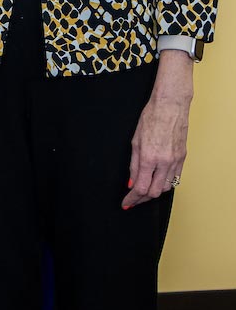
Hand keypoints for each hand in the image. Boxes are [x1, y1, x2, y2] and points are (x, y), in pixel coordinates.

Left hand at [123, 52, 192, 209]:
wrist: (171, 106)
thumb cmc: (150, 119)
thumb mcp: (135, 142)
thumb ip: (134, 165)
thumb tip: (131, 183)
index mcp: (150, 158)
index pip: (141, 188)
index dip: (132, 198)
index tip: (126, 203)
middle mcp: (165, 162)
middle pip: (155, 192)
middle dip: (143, 199)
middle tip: (133, 200)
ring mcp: (176, 161)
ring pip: (167, 187)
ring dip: (154, 192)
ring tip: (143, 192)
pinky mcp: (183, 158)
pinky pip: (175, 178)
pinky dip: (165, 184)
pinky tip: (156, 182)